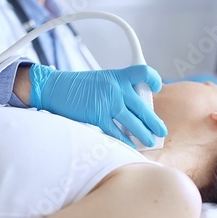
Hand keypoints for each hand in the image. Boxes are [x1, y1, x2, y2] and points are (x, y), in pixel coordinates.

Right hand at [29, 64, 167, 147]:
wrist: (55, 88)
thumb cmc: (78, 86)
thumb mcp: (103, 80)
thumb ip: (119, 89)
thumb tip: (135, 105)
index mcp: (118, 76)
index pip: (143, 72)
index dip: (154, 79)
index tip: (157, 88)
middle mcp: (116, 88)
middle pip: (143, 106)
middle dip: (154, 122)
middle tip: (161, 130)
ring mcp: (107, 103)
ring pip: (133, 122)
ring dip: (144, 134)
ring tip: (150, 141)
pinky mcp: (97, 116)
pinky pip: (116, 132)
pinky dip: (125, 140)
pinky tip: (131, 145)